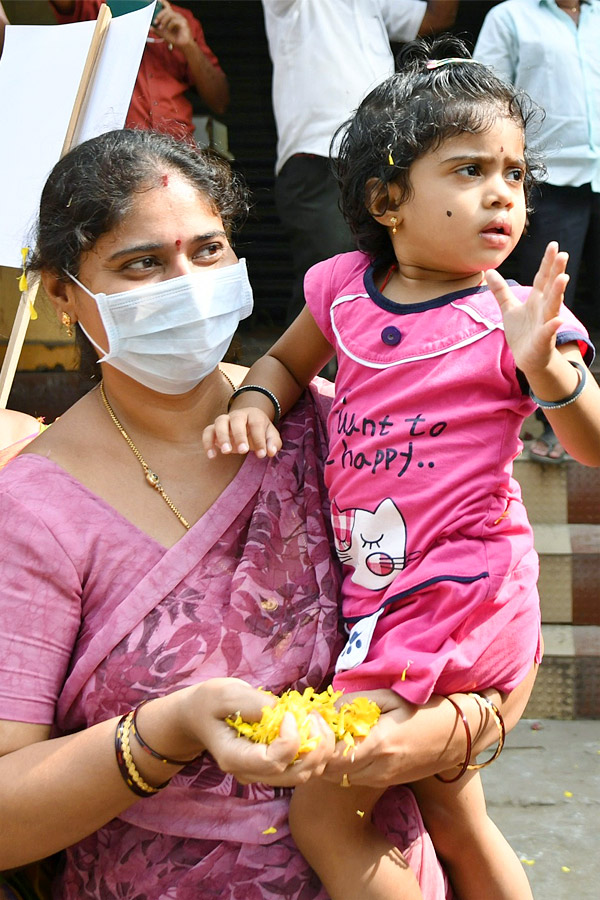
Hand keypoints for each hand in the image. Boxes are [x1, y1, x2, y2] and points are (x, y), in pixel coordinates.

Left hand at [152, 0, 192, 48]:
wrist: (183, 46)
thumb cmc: (175, 39)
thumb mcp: (163, 34)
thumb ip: (157, 30)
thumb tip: (150, 28)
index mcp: (171, 16)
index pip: (166, 6)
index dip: (162, 2)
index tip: (157, 1)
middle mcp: (176, 16)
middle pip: (167, 10)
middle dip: (159, 15)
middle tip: (155, 22)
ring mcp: (181, 18)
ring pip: (170, 14)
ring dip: (164, 21)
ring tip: (161, 28)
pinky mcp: (184, 23)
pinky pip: (175, 21)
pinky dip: (170, 25)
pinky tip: (169, 30)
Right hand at [184, 679, 335, 785]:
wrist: (199, 717)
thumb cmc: (209, 703)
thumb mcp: (223, 693)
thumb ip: (251, 701)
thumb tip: (280, 709)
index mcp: (234, 758)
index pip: (272, 762)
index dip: (290, 740)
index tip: (290, 713)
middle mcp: (251, 773)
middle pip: (295, 775)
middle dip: (315, 746)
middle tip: (311, 715)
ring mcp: (264, 774)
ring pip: (306, 774)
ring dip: (320, 748)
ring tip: (314, 717)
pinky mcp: (276, 767)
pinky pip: (306, 767)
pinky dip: (318, 749)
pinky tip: (314, 724)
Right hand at [203, 409, 282, 458]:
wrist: (247, 421)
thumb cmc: (259, 430)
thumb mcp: (270, 435)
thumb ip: (273, 443)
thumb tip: (271, 452)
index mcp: (254, 415)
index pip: (256, 424)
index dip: (259, 440)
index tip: (262, 455)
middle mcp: (238, 415)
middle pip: (236, 420)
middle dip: (239, 435)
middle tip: (243, 451)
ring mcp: (225, 420)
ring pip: (219, 422)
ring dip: (222, 436)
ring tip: (226, 452)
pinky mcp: (214, 428)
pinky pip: (207, 431)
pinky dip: (207, 442)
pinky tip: (212, 455)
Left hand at [321, 690, 440, 787]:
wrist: (457, 736)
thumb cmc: (422, 709)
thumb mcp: (390, 697)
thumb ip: (356, 702)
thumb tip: (328, 709)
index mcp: (378, 744)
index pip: (331, 757)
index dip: (320, 743)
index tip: (319, 725)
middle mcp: (378, 769)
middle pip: (331, 772)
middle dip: (322, 754)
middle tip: (324, 732)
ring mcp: (383, 780)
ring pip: (341, 778)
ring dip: (333, 761)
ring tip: (337, 738)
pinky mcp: (387, 783)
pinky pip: (356, 779)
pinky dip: (347, 766)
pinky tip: (353, 747)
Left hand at [485, 241, 568, 376]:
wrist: (528, 358)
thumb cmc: (522, 332)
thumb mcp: (509, 308)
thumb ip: (501, 291)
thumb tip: (489, 271)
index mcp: (536, 299)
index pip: (542, 277)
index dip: (547, 262)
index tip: (553, 245)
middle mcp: (544, 308)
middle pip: (551, 287)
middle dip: (557, 271)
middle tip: (563, 254)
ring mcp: (545, 323)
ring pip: (553, 306)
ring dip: (558, 292)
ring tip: (563, 277)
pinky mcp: (543, 340)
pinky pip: (548, 331)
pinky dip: (553, 326)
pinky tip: (558, 319)